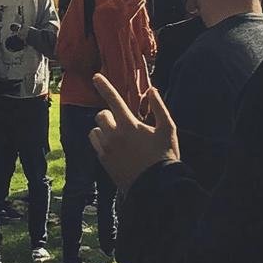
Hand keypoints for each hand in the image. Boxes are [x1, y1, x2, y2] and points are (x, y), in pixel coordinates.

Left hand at [87, 74, 178, 188]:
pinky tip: (115, 147)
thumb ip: (159, 108)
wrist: (156, 186)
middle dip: (110, 115)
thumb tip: (152, 90)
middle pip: (102, 114)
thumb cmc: (164, 156)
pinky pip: (95, 143)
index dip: (104, 85)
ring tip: (120, 137)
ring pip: (96, 129)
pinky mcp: (103, 160)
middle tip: (124, 124)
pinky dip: (101, 141)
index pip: (113, 99)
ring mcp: (106, 148)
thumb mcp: (168, 130)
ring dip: (104, 128)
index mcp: (130, 125)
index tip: (96, 76)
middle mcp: (114, 135)